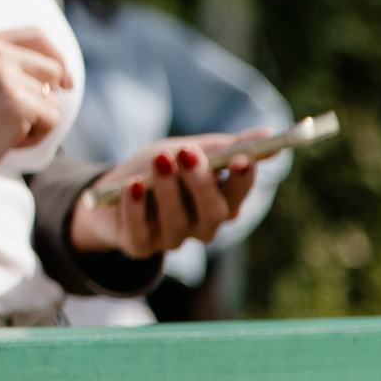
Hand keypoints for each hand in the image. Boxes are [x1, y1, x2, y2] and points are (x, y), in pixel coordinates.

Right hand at [0, 29, 70, 196]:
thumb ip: (7, 67)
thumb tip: (62, 76)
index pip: (35, 35)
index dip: (56, 57)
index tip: (64, 83)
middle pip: (52, 68)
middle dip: (42, 98)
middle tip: (8, 119)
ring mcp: (3, 75)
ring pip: (53, 98)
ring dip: (36, 121)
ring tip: (1, 130)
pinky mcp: (16, 102)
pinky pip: (52, 119)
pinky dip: (36, 137)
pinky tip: (6, 142)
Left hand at [68, 133, 262, 257]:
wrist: (112, 190)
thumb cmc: (159, 168)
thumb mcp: (189, 150)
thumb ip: (225, 147)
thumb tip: (269, 134)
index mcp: (221, 203)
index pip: (239, 195)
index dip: (243, 180)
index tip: (242, 158)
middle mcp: (202, 226)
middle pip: (213, 213)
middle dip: (201, 183)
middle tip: (188, 152)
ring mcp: (171, 239)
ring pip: (177, 222)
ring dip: (168, 190)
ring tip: (160, 160)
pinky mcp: (139, 246)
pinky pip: (140, 233)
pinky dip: (136, 209)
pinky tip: (132, 186)